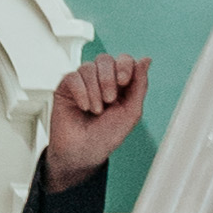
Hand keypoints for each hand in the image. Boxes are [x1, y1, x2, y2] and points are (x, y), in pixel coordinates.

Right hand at [45, 54, 147, 186]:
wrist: (84, 153)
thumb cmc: (107, 136)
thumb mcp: (131, 112)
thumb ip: (140, 85)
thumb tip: (146, 60)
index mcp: (120, 83)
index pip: (124, 59)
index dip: (124, 65)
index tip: (124, 81)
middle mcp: (101, 80)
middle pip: (105, 59)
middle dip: (108, 79)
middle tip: (109, 100)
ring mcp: (83, 82)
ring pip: (88, 67)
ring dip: (94, 90)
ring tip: (96, 110)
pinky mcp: (66, 88)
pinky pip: (72, 77)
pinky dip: (80, 92)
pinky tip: (84, 107)